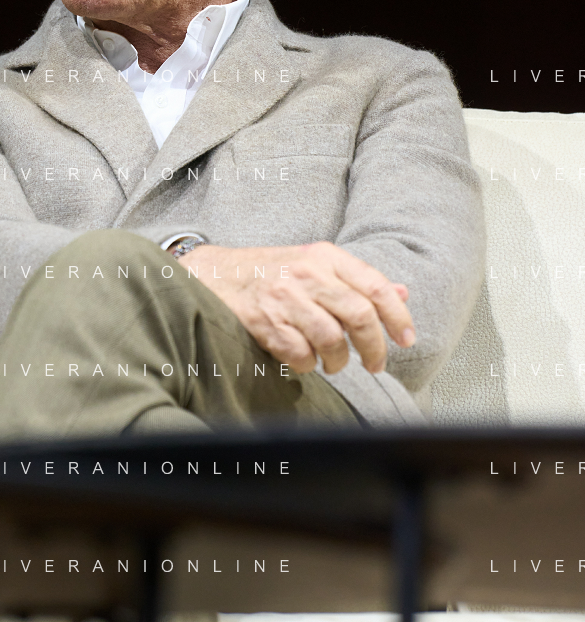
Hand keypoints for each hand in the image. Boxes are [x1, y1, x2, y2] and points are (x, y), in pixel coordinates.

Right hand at [179, 242, 413, 374]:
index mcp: (326, 256)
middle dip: (374, 348)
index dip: (397, 316)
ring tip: (334, 363)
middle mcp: (308, 273)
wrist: (216, 274)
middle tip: (375, 364)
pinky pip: (301, 355)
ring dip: (339, 361)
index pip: (375, 285)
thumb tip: (402, 293)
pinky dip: (309, 365)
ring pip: (332, 340)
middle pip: (359, 315)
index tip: (406, 340)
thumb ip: (358, 280)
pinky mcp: (265, 322)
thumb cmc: (273, 272)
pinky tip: (305, 360)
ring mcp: (285, 297)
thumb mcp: (317, 264)